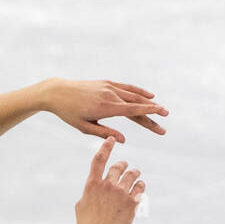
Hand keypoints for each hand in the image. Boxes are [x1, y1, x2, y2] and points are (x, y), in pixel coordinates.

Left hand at [43, 76, 167, 140]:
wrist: (58, 92)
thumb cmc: (69, 113)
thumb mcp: (85, 127)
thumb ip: (104, 134)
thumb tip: (123, 140)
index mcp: (106, 108)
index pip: (133, 110)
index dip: (149, 112)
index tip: (162, 114)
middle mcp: (110, 95)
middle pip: (137, 104)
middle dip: (152, 112)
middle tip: (166, 120)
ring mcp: (109, 87)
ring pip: (133, 95)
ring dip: (148, 102)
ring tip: (161, 109)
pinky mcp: (107, 83)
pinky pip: (126, 87)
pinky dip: (138, 91)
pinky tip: (148, 95)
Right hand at [75, 137, 144, 223]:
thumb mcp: (80, 208)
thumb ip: (87, 195)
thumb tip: (90, 191)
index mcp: (92, 185)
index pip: (99, 160)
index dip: (106, 147)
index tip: (111, 139)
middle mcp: (107, 185)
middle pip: (119, 166)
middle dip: (123, 164)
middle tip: (125, 165)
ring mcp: (121, 193)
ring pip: (132, 175)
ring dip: (134, 173)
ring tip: (135, 174)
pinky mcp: (132, 202)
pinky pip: (140, 188)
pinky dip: (140, 186)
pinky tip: (140, 187)